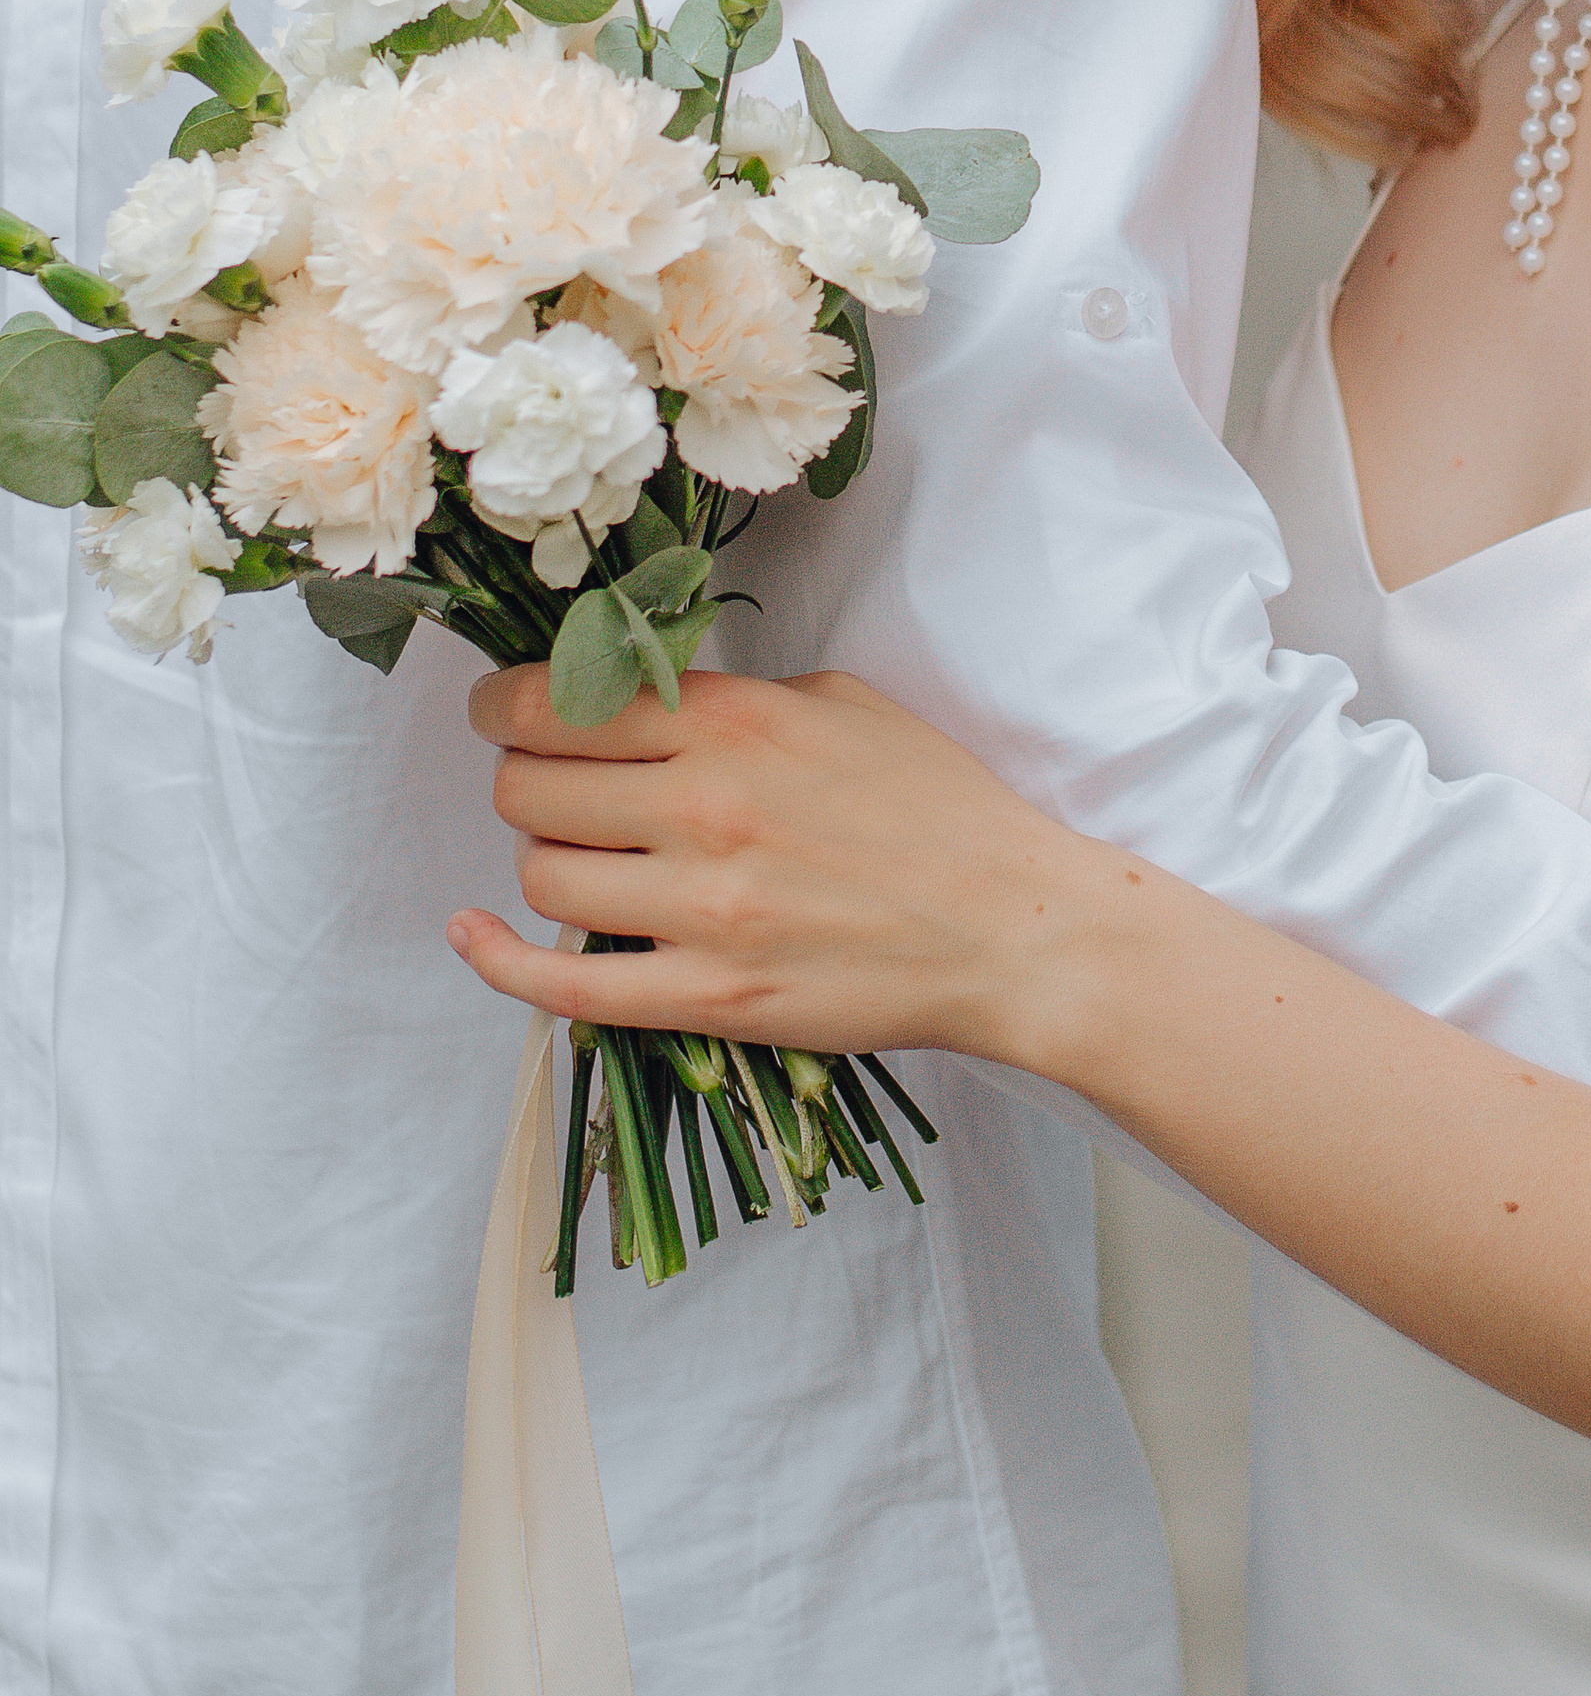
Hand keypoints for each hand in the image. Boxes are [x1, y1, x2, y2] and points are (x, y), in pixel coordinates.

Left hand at [445, 660, 1105, 1066]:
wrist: (1010, 928)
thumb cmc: (936, 806)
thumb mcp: (840, 703)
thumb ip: (734, 699)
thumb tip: (641, 699)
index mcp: (738, 724)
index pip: (557, 701)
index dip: (505, 704)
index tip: (504, 710)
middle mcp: (705, 809)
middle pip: (528, 787)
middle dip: (523, 778)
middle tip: (552, 782)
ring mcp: (702, 911)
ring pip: (540, 873)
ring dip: (542, 858)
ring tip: (584, 853)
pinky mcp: (708, 997)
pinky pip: (562, 985)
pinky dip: (498, 958)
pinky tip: (475, 932)